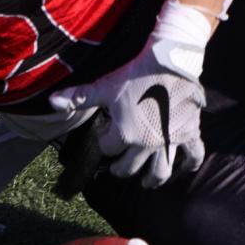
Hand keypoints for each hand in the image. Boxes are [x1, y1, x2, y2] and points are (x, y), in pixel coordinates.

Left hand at [48, 0, 210, 188]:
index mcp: (125, 134)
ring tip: (146, 182)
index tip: (104, 138)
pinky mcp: (189, 133)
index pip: (107, 149)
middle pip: (130, 166)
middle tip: (117, 167)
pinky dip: (190, 163)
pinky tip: (186, 167)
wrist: (171, 61)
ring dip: (151, 180)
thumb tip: (51, 101)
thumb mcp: (105, 87)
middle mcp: (147, 144)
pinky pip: (193, 155)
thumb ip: (79, 98)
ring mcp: (170, 141)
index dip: (103, 143)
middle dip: (120, 168)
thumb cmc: (136, 74)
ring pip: (161, 171)